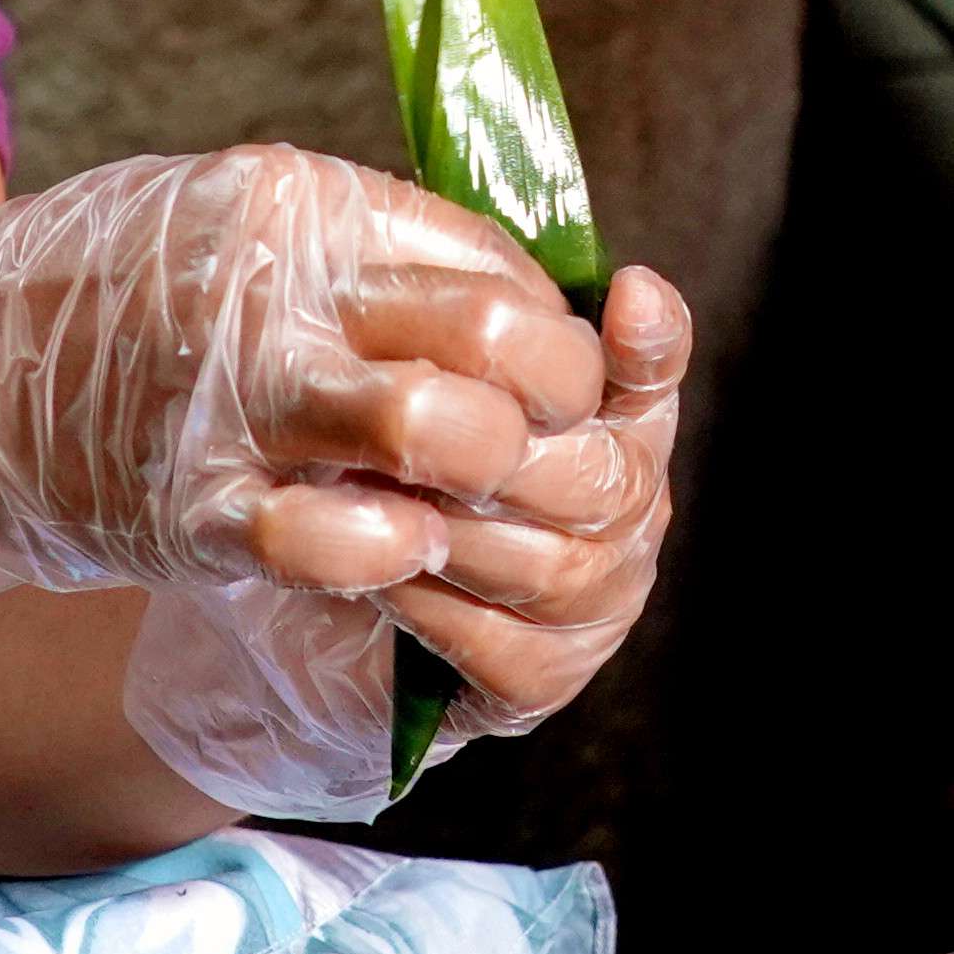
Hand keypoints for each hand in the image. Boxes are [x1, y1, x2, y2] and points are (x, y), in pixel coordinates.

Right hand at [0, 148, 632, 663]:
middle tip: (566, 462)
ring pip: (436, 432)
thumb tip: (512, 308)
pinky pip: (337, 541)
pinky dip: (398, 560)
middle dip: (561, 416)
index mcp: (293, 203)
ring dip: (494, 486)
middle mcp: (272, 287)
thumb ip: (357, 254)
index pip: (489, 259)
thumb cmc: (100, 297)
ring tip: (488, 512)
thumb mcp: (224, 220)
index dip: (557, 335)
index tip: (564, 384)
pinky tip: (406, 559)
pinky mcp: (191, 510)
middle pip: (495, 337)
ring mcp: (231, 401)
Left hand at [125, 267, 693, 820]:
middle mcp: (624, 504)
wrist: (301, 604)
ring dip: (452, 528)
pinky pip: (501, 644)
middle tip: (400, 419)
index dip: (649, 342)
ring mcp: (595, 598)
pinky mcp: (541, 679)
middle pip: (603, 476)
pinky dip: (433, 606)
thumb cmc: (361, 462)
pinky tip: (374, 574)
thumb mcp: (394, 369)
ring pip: (555, 565)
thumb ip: (456, 318)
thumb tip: (492, 274)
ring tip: (366, 493)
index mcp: (606, 411)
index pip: (652, 369)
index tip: (628, 298)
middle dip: (498, 450)